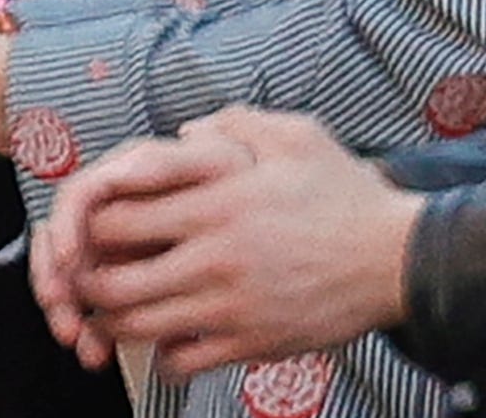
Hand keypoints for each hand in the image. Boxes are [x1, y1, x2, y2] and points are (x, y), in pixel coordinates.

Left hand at [33, 107, 422, 378]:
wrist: (396, 258)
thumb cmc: (347, 195)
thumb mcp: (299, 136)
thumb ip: (237, 123)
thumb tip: (186, 131)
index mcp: (219, 201)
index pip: (117, 216)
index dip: (94, 223)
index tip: (102, 224)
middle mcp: (214, 255)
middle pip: (111, 279)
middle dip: (90, 278)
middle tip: (94, 273)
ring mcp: (228, 305)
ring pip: (135, 326)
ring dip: (115, 320)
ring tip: (121, 308)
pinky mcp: (247, 343)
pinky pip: (177, 361)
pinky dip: (162, 354)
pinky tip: (173, 337)